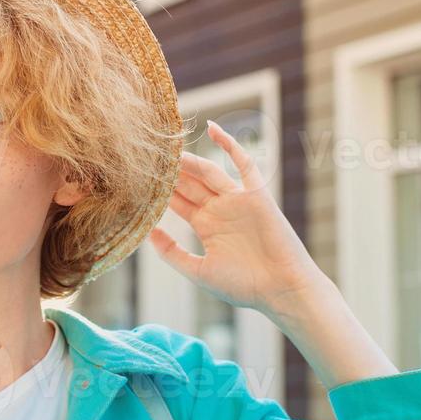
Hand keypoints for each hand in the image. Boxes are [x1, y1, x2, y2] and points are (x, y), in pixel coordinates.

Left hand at [147, 119, 325, 319]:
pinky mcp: (256, 194)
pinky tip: (212, 129)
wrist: (283, 290)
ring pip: (209, 171)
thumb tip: (147, 232)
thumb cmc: (244, 286)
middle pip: (190, 183)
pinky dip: (230, 145)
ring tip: (168, 147)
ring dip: (189, 159)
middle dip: (170, 171)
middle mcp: (220, 210)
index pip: (178, 201)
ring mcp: (238, 200)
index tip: (137, 176)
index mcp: (207, 226)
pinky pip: (244, 163)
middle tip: (148, 153)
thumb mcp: (199, 271)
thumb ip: (172, 253)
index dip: (160, 189)